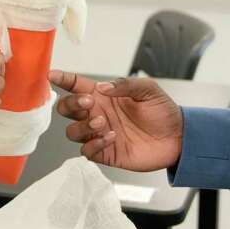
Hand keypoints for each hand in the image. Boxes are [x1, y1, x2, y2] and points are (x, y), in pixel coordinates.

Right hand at [49, 72, 183, 171]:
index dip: (63, 79)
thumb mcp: (148, 90)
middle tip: (89, 102)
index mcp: (104, 96)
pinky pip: (87, 151)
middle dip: (71, 104)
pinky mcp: (106, 153)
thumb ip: (124, 85)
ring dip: (83, 126)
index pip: (76, 86)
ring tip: (103, 122)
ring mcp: (100, 134)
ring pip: (72, 132)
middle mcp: (98, 114)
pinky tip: (111, 137)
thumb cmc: (162, 111)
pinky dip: (94, 144)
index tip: (51, 75)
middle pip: (67, 109)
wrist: (178, 137)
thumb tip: (102, 87)